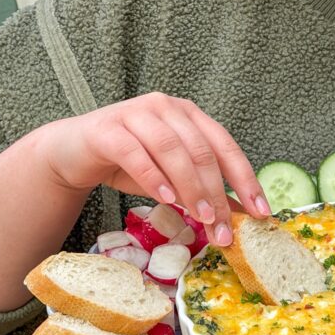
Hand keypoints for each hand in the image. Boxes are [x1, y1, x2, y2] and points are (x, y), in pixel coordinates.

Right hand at [34, 92, 269, 245]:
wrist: (73, 152)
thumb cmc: (129, 163)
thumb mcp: (171, 178)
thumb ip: (202, 190)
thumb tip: (242, 216)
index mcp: (189, 114)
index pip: (225, 146)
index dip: (245, 179)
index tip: (261, 212)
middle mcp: (167, 106)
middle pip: (201, 150)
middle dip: (217, 192)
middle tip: (224, 227)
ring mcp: (137, 113)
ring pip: (172, 149)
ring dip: (190, 186)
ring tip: (202, 216)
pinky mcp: (109, 129)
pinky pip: (136, 152)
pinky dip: (154, 176)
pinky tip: (165, 199)